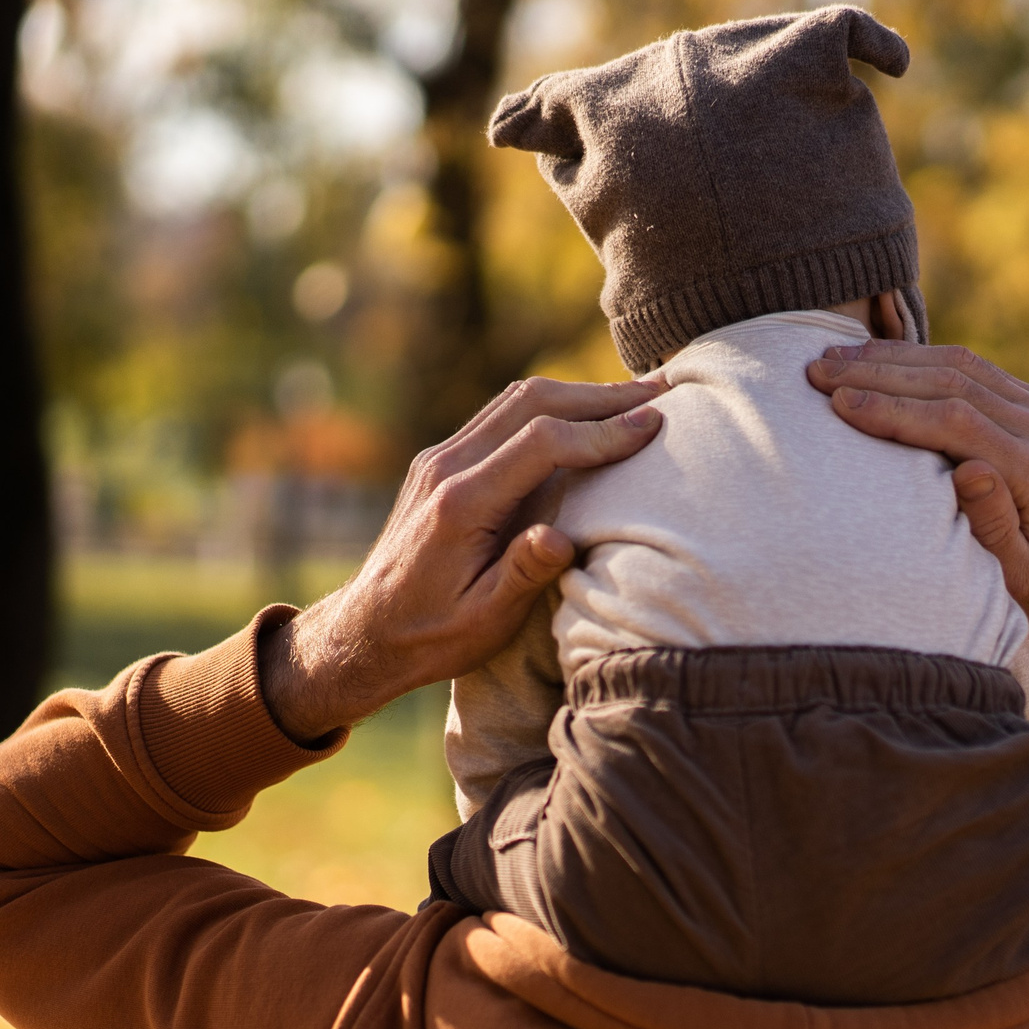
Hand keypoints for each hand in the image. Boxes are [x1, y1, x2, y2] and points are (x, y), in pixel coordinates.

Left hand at [261, 377, 663, 738]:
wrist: (366, 632)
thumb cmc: (432, 636)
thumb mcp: (484, 621)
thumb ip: (523, 575)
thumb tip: (561, 539)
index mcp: (460, 504)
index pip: (542, 443)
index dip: (602, 431)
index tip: (653, 426)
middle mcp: (445, 467)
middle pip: (531, 402)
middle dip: (601, 395)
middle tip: (661, 392)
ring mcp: (439, 458)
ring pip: (516, 400)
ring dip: (578, 393)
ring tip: (634, 395)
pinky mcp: (441, 461)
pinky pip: (501, 415)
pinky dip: (551, 407)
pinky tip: (585, 415)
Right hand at [804, 342, 1028, 677]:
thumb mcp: (1023, 582)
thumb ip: (994, 529)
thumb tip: (967, 471)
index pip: (956, 423)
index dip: (892, 409)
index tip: (837, 403)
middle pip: (953, 381)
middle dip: (878, 372)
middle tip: (815, 370)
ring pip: (959, 365)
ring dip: (891, 358)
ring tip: (831, 358)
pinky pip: (971, 368)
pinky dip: (918, 359)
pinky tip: (874, 359)